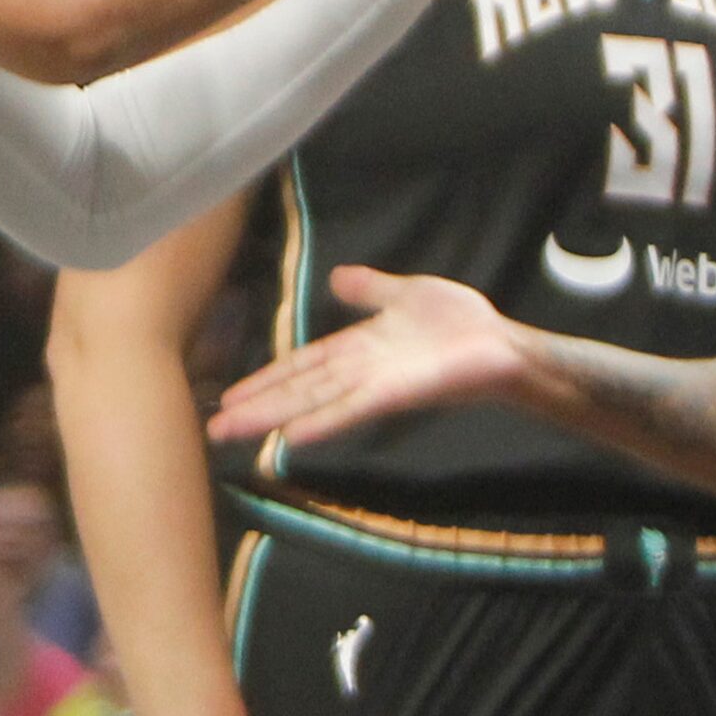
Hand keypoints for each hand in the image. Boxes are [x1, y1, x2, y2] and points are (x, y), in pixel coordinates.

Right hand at [208, 268, 519, 444]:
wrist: (502, 345)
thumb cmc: (461, 324)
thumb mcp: (406, 294)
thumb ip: (370, 290)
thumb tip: (336, 278)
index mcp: (358, 348)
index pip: (304, 364)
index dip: (268, 378)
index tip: (231, 394)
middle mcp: (360, 371)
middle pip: (300, 388)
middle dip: (256, 406)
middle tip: (213, 427)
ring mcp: (376, 384)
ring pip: (315, 400)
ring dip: (274, 416)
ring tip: (234, 432)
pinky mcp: (398, 393)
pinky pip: (355, 407)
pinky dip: (324, 421)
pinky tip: (293, 437)